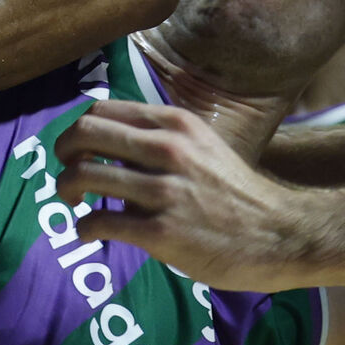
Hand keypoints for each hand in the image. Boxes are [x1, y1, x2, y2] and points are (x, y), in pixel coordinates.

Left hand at [51, 101, 318, 292]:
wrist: (281, 234)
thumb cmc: (236, 192)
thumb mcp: (202, 146)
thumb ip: (161, 140)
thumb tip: (112, 146)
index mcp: (174, 124)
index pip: (100, 110)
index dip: (77, 130)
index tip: (75, 150)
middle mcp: (167, 149)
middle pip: (84, 134)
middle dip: (62, 154)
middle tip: (66, 175)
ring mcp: (164, 190)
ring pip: (83, 176)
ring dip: (66, 191)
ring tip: (74, 204)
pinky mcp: (162, 231)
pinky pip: (99, 222)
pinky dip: (83, 228)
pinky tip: (89, 234)